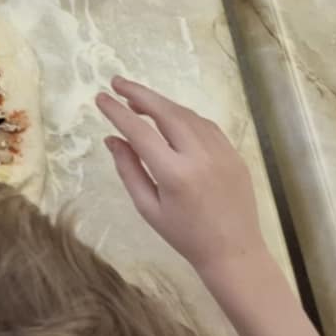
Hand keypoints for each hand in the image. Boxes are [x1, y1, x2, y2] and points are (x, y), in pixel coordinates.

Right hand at [98, 76, 263, 280]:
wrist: (234, 252)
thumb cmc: (185, 235)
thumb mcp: (148, 208)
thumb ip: (129, 169)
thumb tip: (112, 138)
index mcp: (175, 174)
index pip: (140, 131)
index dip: (117, 112)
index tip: (101, 97)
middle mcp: (200, 156)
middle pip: (166, 112)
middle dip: (139, 94)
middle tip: (117, 83)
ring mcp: (221, 153)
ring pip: (187, 115)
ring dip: (161, 104)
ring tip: (138, 100)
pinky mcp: (234, 154)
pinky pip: (206, 126)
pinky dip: (184, 116)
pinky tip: (170, 118)